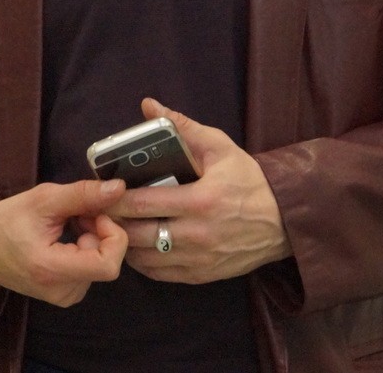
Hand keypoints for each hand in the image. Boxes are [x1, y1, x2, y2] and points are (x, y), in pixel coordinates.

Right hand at [0, 178, 129, 306]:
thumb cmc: (5, 221)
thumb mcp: (43, 199)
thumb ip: (83, 194)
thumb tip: (118, 189)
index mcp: (51, 270)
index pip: (108, 266)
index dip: (112, 235)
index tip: (96, 213)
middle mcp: (61, 292)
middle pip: (107, 261)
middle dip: (100, 231)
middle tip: (77, 212)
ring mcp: (63, 297)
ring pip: (101, 264)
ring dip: (93, 239)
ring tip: (68, 223)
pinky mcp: (64, 295)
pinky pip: (91, 270)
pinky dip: (86, 249)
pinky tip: (67, 237)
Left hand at [111, 98, 292, 283]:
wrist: (284, 221)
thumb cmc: (249, 180)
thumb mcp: (220, 147)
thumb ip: (182, 127)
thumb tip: (149, 106)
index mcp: (200, 200)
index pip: (143, 203)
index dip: (114, 199)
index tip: (100, 191)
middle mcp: (197, 235)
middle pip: (137, 234)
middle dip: (113, 223)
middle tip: (98, 210)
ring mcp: (198, 259)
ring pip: (144, 258)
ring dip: (124, 243)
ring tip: (112, 227)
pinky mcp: (200, 275)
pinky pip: (159, 273)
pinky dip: (141, 261)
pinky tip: (135, 245)